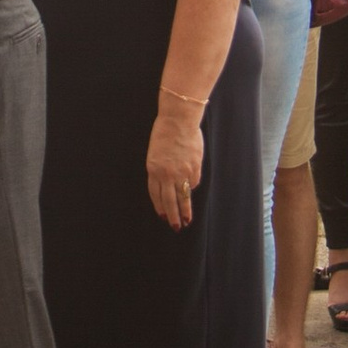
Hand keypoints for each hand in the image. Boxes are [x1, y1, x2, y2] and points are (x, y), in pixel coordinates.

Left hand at [147, 107, 205, 226]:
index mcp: (153, 169)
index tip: (163, 216)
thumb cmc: (165, 133)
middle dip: (172, 215)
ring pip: (183, 196)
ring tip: (187, 221)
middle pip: (169, 200)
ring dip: (185, 210)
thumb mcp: (156, 153)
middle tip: (176, 227)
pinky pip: (193, 182)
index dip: (159, 206)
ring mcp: (181, 172)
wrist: (178, 120)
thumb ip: (160, 170)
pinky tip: (191, 190)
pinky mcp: (194, 168)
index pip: (155, 194)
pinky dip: (192, 186)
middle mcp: (166, 174)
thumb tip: (171, 187)